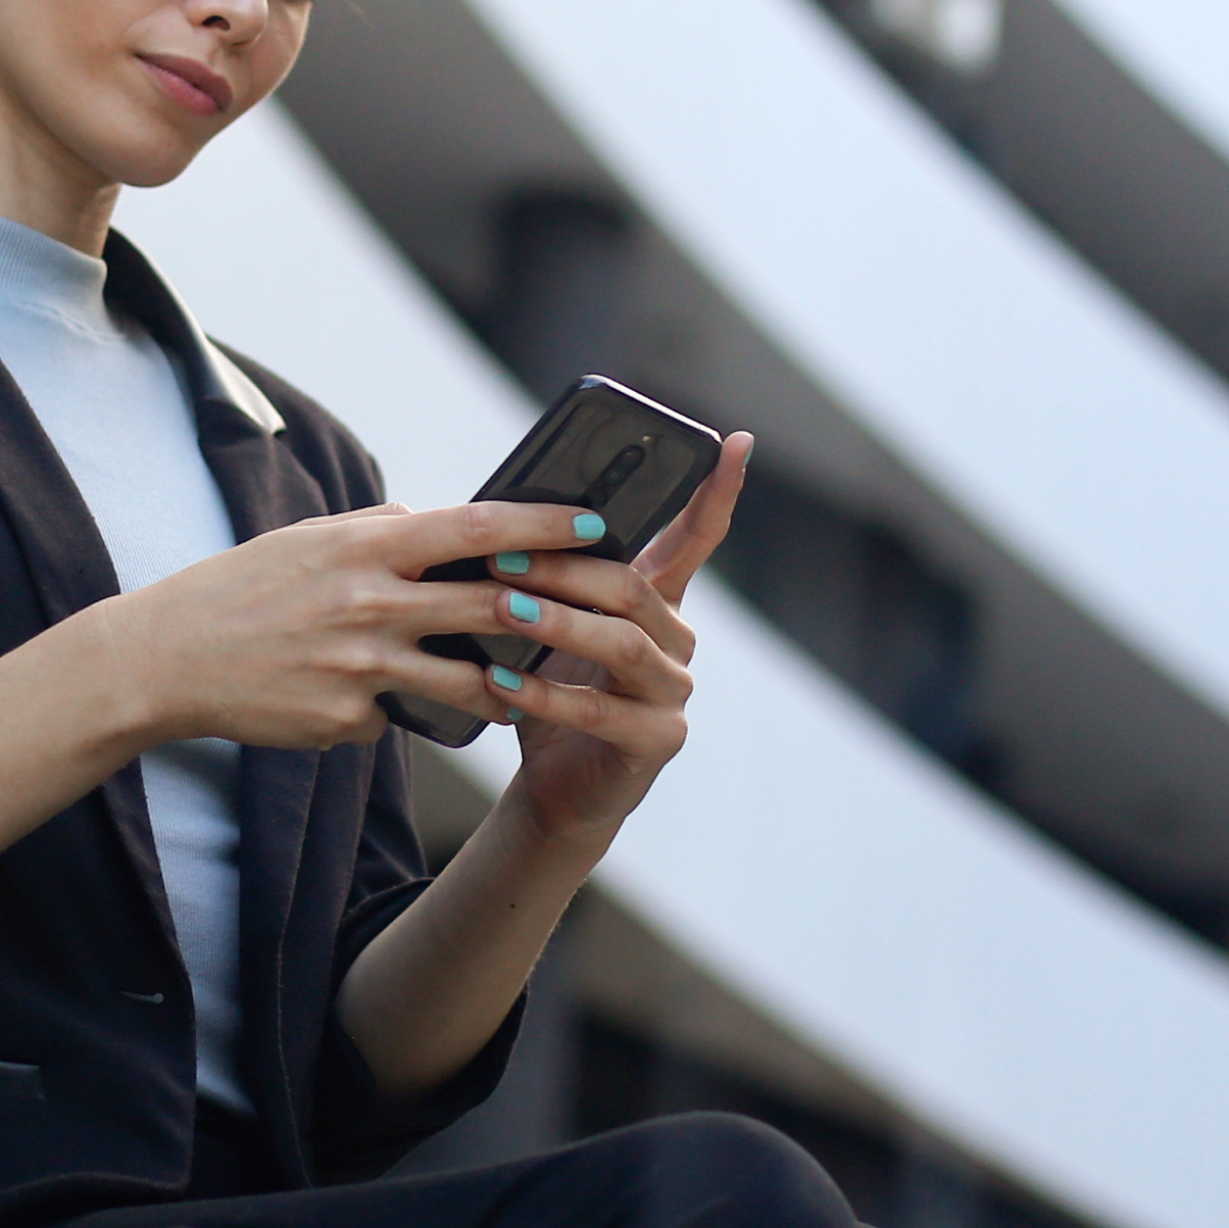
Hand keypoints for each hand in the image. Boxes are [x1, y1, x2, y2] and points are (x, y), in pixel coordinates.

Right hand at [94, 497, 623, 749]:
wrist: (165, 660)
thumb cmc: (241, 590)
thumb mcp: (310, 541)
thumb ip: (381, 532)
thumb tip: (444, 520)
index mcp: (365, 548)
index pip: (478, 527)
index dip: (546, 524)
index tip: (597, 523)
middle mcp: (370, 605)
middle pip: (490, 606)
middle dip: (551, 610)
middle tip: (595, 614)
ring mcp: (360, 669)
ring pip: (466, 682)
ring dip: (502, 687)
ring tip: (519, 690)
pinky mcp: (344, 722)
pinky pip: (398, 719)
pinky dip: (398, 711)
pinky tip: (366, 705)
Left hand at [479, 430, 752, 841]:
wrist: (554, 785)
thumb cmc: (548, 691)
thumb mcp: (545, 626)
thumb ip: (542, 577)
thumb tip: (493, 518)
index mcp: (657, 601)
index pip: (696, 537)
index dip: (717, 492)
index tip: (734, 442)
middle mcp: (676, 640)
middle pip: (632, 588)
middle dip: (566, 567)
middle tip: (504, 556)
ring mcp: (673, 692)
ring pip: (622, 644)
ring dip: (557, 622)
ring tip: (501, 608)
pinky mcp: (658, 740)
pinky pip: (600, 710)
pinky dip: (545, 695)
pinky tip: (501, 684)